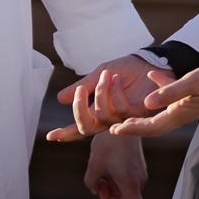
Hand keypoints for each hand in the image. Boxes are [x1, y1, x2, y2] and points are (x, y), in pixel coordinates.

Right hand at [47, 54, 162, 140]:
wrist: (148, 62)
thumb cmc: (125, 69)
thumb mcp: (99, 74)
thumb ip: (83, 87)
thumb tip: (59, 98)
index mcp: (98, 110)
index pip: (80, 126)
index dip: (65, 132)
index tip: (49, 136)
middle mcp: (110, 118)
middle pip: (87, 127)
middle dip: (79, 110)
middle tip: (79, 91)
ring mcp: (124, 119)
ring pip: (103, 115)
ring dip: (101, 93)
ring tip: (107, 74)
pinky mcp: (138, 116)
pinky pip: (121, 109)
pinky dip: (116, 91)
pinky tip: (118, 78)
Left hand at [85, 132, 149, 198]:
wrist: (121, 119)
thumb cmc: (108, 142)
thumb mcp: (94, 164)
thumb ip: (92, 183)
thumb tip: (96, 189)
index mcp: (129, 184)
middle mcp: (138, 181)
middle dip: (110, 198)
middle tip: (98, 185)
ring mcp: (140, 174)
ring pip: (125, 191)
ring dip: (112, 187)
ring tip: (101, 172)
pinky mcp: (138, 167)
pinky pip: (127, 181)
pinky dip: (116, 179)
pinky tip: (107, 166)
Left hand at [110, 61, 198, 138]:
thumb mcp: (191, 83)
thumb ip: (169, 92)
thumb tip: (147, 103)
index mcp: (179, 113)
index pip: (150, 127)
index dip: (132, 130)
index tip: (115, 131)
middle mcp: (182, 114)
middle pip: (153, 126)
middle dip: (134, 128)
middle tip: (114, 129)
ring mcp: (187, 107)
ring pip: (160, 115)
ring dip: (143, 116)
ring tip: (128, 114)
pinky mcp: (192, 98)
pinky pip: (170, 99)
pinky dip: (159, 93)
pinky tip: (152, 78)